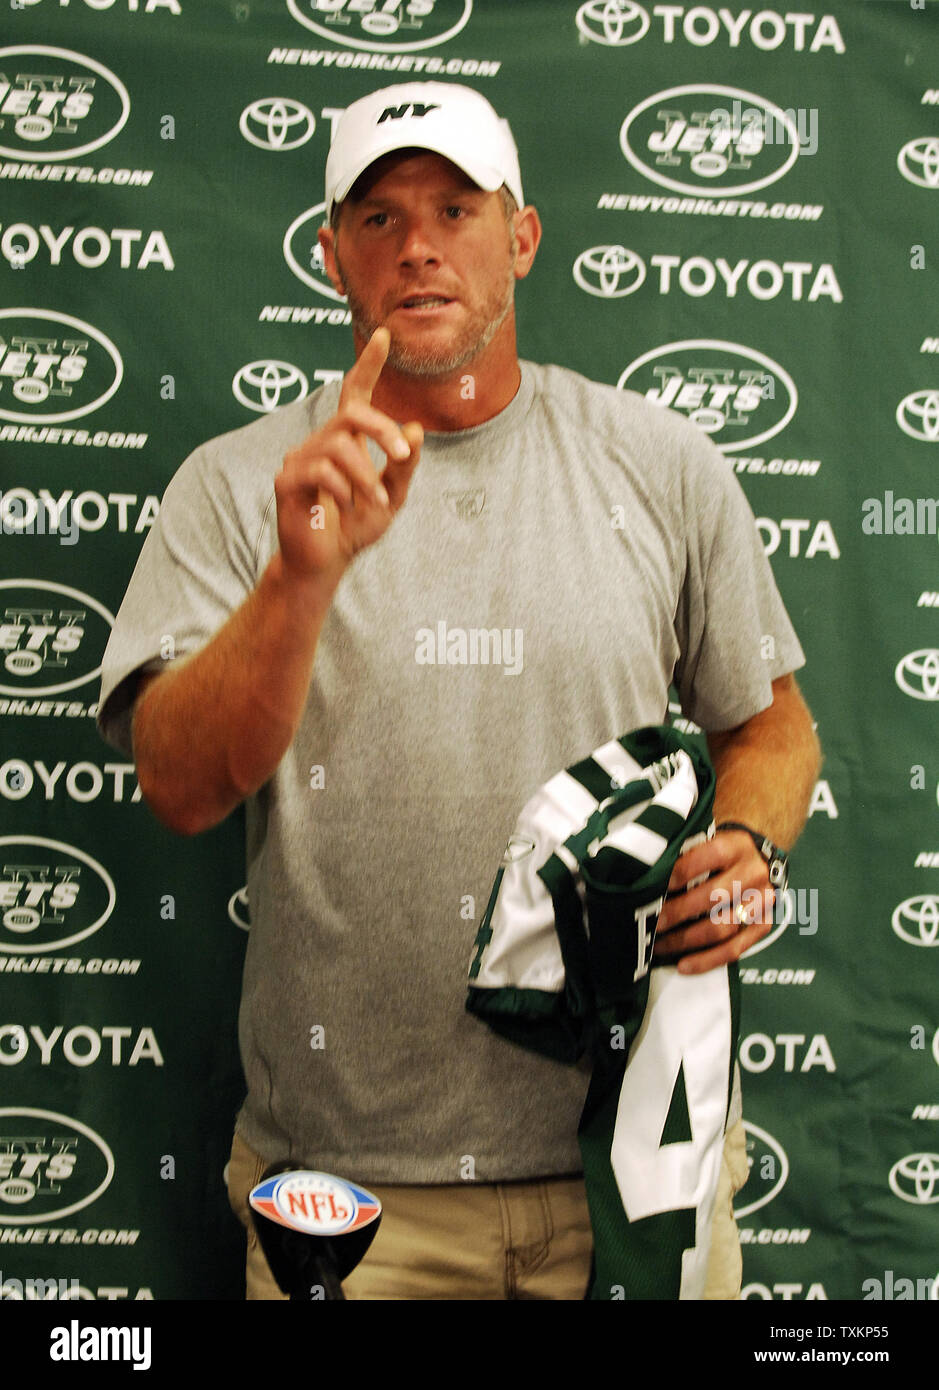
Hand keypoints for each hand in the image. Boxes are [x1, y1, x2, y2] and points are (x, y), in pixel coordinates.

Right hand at [274, 327, 421, 584]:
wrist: (325, 563)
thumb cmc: (355, 528)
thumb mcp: (392, 498)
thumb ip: (404, 468)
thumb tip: (415, 429)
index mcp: (346, 440)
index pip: (355, 393)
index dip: (368, 364)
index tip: (384, 335)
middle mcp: (321, 441)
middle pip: (352, 414)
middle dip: (382, 433)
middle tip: (401, 459)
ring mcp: (300, 458)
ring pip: (339, 446)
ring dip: (366, 476)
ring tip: (377, 503)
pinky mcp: (286, 480)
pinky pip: (320, 471)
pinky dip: (343, 490)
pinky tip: (346, 507)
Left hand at [653, 829, 773, 974]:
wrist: (758, 860)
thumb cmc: (720, 852)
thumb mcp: (708, 840)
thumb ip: (685, 851)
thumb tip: (648, 869)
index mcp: (737, 846)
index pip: (709, 856)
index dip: (679, 873)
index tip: (654, 886)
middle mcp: (754, 873)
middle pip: (714, 897)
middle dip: (677, 912)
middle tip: (650, 922)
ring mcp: (763, 902)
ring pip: (723, 927)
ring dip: (686, 940)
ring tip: (658, 945)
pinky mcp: (764, 925)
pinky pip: (735, 949)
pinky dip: (708, 960)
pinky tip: (683, 965)